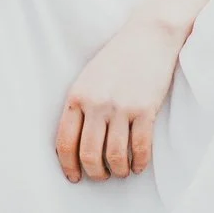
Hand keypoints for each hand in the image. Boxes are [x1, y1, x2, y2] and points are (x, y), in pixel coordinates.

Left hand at [54, 12, 190, 181]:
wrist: (148, 36)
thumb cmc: (117, 59)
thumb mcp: (88, 79)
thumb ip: (80, 107)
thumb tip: (75, 145)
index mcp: (77, 96)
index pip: (65, 142)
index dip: (69, 166)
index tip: (74, 177)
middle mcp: (96, 103)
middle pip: (89, 154)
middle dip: (95, 173)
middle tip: (101, 175)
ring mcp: (121, 107)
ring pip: (115, 156)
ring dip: (118, 171)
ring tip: (121, 171)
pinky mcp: (145, 109)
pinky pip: (140, 148)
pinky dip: (139, 163)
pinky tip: (139, 165)